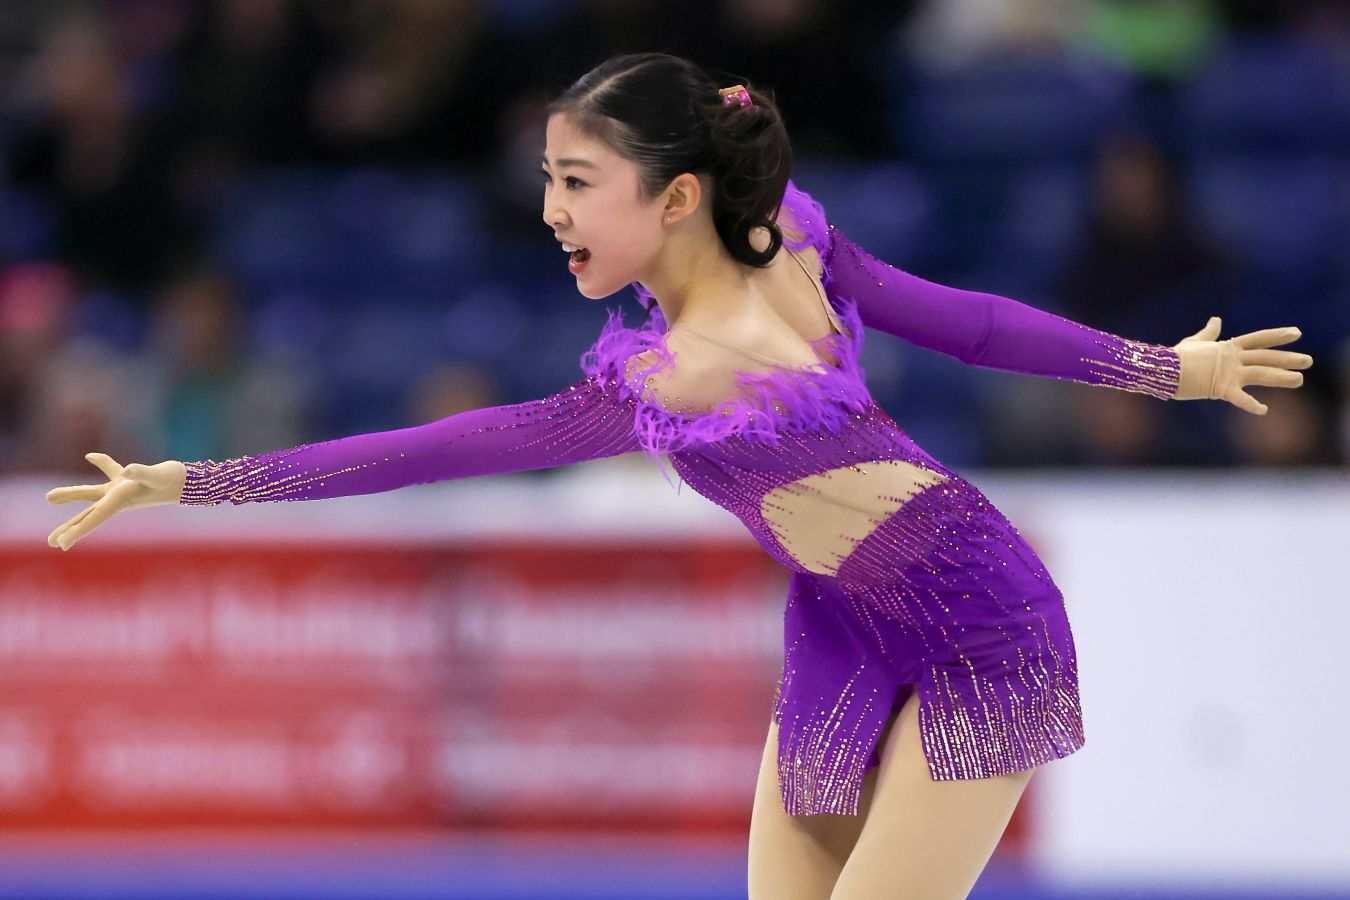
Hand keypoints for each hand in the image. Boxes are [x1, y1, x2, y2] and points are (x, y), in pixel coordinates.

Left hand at [46, 452, 186, 550]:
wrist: (192, 481)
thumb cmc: (174, 479)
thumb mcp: (157, 475)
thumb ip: (141, 473)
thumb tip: (128, 470)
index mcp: (121, 501)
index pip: (94, 519)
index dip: (76, 531)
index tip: (60, 545)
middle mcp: (118, 499)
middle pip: (88, 515)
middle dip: (70, 528)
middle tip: (52, 543)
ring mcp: (122, 490)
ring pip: (91, 495)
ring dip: (71, 495)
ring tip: (49, 499)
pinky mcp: (129, 479)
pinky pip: (110, 471)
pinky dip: (101, 462)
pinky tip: (89, 455)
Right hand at [1172, 317, 1311, 413]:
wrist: (1162, 368)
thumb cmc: (1176, 357)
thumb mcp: (1194, 342)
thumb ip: (1208, 334)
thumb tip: (1216, 320)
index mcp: (1228, 347)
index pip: (1259, 339)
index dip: (1278, 335)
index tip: (1297, 333)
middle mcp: (1233, 359)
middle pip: (1266, 357)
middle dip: (1288, 358)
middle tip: (1308, 361)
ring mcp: (1228, 373)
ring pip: (1260, 373)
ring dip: (1280, 377)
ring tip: (1299, 380)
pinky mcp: (1220, 388)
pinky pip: (1239, 398)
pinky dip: (1251, 405)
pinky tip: (1264, 410)